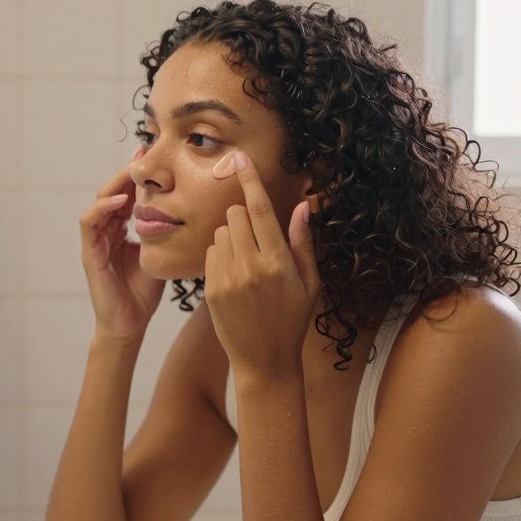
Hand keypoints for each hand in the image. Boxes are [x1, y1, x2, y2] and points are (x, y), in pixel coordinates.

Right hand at [79, 146, 166, 340]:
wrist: (130, 323)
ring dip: (116, 183)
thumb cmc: (145, 292)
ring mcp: (96, 241)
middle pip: (113, 191)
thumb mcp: (162, 253)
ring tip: (134, 171)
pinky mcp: (90, 253)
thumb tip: (196, 211)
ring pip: (100, 201)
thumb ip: (169, 233)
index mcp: (122, 229)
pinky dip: (103, 208)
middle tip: (144, 151)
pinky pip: (90, 222)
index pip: (129, 194)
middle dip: (127, 170)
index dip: (140, 175)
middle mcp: (107, 231)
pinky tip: (122, 200)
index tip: (156, 155)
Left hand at [204, 150, 320, 379]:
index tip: (239, 158)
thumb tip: (304, 205)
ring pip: (221, 232)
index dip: (249, 180)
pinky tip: (235, 276)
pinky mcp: (210, 289)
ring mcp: (227, 278)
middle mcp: (250, 266)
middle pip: (236, 215)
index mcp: (278, 262)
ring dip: (233, 237)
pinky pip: (210, 253)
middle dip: (245, 217)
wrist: (264, 362)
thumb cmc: (292, 321)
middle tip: (258, 238)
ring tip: (248, 262)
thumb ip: (303, 242)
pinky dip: (221, 255)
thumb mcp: (310, 283)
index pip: (261, 209)